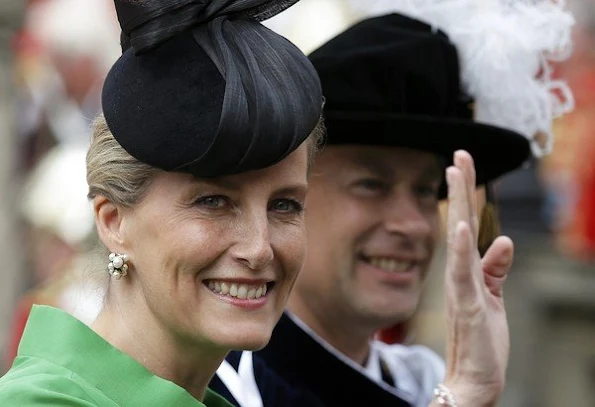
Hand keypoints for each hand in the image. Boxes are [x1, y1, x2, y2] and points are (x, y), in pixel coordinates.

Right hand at [440, 150, 512, 405]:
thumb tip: (505, 240)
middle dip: (461, 188)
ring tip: (456, 173)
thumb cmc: (481, 342)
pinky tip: (460, 227)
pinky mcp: (468, 306)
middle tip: (459, 154)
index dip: (466, 196)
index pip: (466, 226)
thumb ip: (496, 270)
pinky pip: (462, 274)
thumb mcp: (493, 299)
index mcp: (466, 273)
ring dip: (458, 205)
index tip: (462, 165)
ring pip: (458, 239)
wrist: (472, 381)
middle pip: (460, 223)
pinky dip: (461, 250)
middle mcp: (459, 275)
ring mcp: (460, 289)